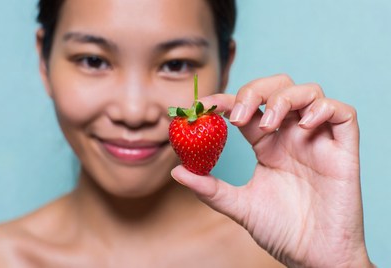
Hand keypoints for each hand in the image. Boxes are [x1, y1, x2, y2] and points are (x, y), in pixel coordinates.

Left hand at [171, 74, 373, 266]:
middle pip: (277, 88)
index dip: (223, 99)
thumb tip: (176, 171)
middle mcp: (291, 135)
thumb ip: (210, 188)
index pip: (246, 108)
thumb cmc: (280, 230)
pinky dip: (323, 109)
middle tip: (236, 116)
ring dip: (283, 99)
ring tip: (268, 126)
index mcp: (266, 145)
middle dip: (254, 92)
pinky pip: (343, 113)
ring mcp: (318, 139)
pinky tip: (303, 126)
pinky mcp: (344, 150)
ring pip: (308, 92)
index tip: (201, 105)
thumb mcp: (240, 205)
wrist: (313, 257)